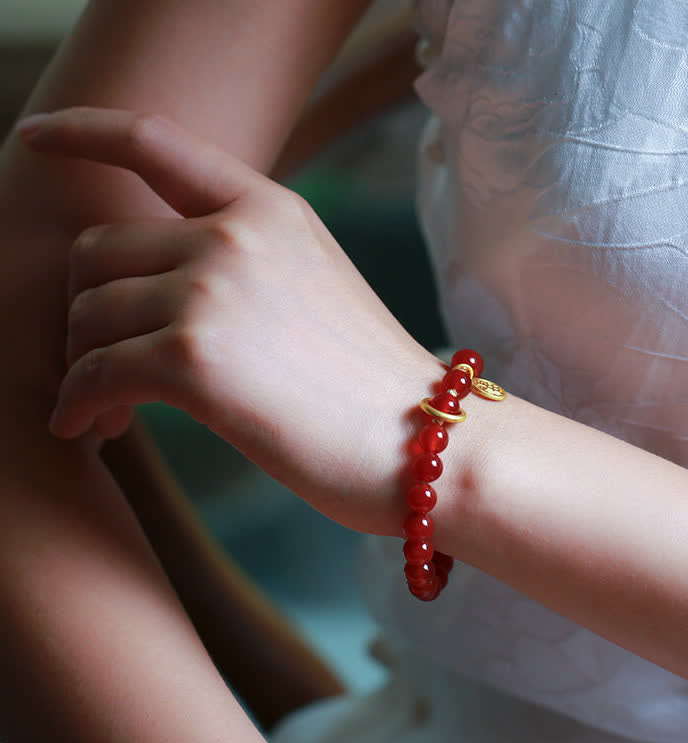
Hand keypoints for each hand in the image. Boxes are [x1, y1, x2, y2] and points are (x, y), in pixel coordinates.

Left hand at [18, 107, 437, 532]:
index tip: (35, 137)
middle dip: (86, 311)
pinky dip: (78, 404)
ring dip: (81, 365)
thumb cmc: (373, 384)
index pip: (156, 141)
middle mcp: (234, 235)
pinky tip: (89, 430)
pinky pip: (93, 373)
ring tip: (104, 411)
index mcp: (270, 210)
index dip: (83, 131)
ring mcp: (212, 292)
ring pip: (86, 315)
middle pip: (97, 249)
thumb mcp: (315, 288)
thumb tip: (158, 285)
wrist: (423, 442)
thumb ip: (244, 264)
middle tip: (99, 365)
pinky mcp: (193, 360)